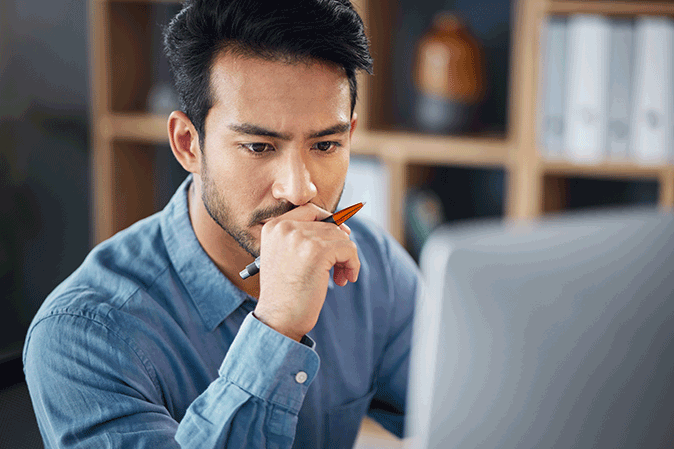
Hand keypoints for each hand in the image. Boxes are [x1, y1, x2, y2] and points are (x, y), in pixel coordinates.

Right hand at [253, 203, 359, 340]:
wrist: (278, 319)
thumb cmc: (284, 294)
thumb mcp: (285, 256)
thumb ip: (303, 237)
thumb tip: (341, 226)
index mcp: (274, 227)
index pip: (310, 210)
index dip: (329, 222)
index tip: (340, 238)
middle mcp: (285, 228)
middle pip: (330, 225)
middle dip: (339, 248)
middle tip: (338, 270)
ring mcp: (301, 238)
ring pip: (341, 238)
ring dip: (346, 258)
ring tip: (339, 278)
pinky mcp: (317, 251)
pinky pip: (349, 249)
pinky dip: (352, 264)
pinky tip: (345, 280)